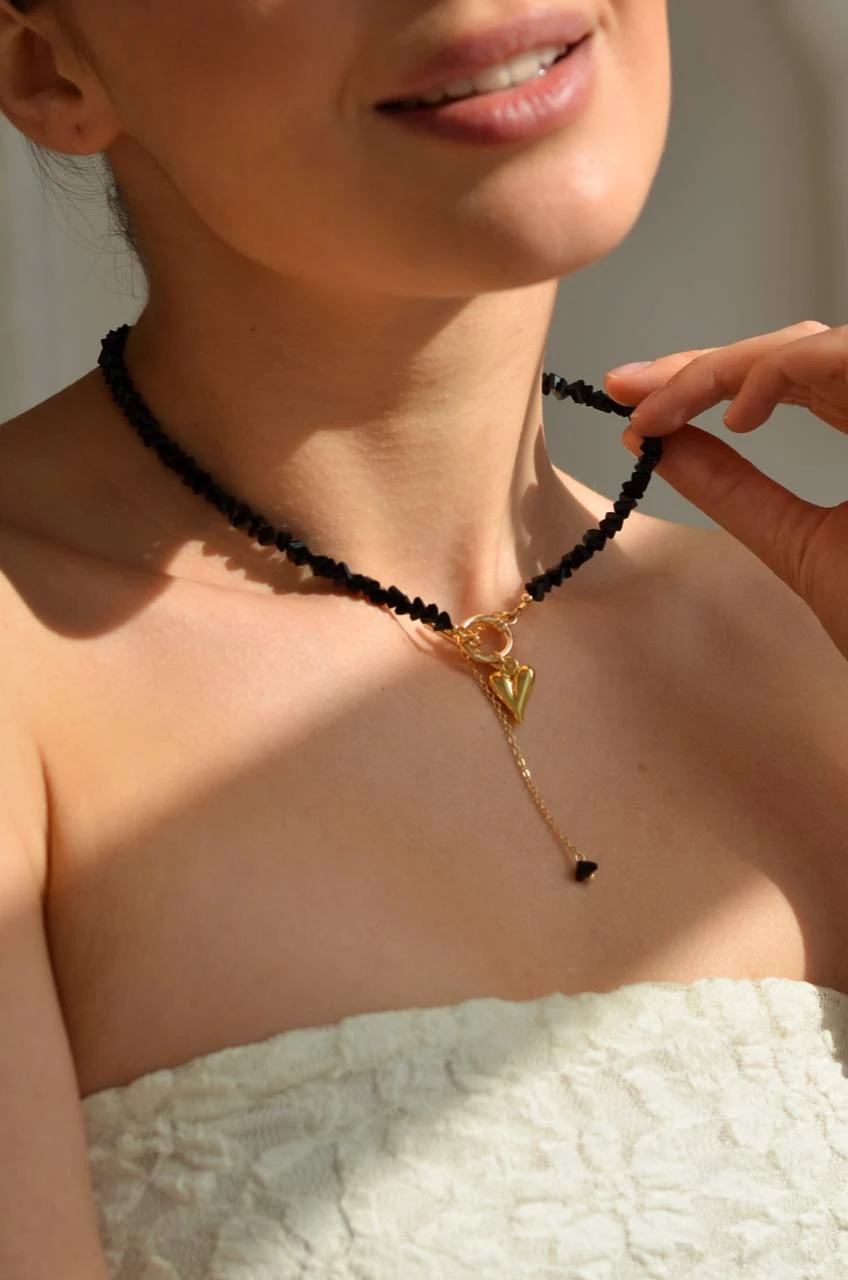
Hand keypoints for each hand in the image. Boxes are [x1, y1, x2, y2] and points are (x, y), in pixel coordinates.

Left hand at [603, 320, 847, 662]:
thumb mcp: (800, 544)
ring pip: (813, 345)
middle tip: (626, 386)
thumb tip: (657, 446)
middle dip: (700, 365)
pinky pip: (842, 355)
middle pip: (792, 354)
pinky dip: (780, 372)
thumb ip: (734, 491)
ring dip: (726, 367)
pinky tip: (738, 413)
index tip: (633, 402)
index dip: (707, 382)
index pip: (784, 383)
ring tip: (664, 409)